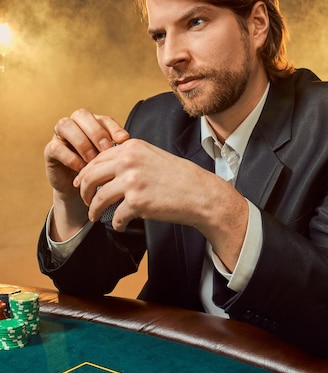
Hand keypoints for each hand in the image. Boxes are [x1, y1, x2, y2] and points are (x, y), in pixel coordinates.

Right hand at [44, 109, 128, 239]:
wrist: (86, 195)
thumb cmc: (106, 176)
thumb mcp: (117, 164)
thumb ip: (123, 153)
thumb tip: (141, 150)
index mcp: (95, 125)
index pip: (103, 118)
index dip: (112, 128)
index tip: (124, 141)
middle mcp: (76, 126)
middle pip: (81, 115)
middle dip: (95, 132)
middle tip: (107, 149)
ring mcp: (61, 136)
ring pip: (65, 125)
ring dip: (81, 142)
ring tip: (93, 160)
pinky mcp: (51, 151)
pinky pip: (56, 147)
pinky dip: (70, 157)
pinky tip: (82, 169)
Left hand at [74, 139, 248, 270]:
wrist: (200, 194)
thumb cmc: (180, 177)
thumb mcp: (152, 156)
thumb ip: (130, 158)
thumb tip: (105, 170)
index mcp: (132, 147)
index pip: (97, 158)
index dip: (85, 174)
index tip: (81, 184)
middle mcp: (129, 161)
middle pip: (91, 176)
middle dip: (83, 191)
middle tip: (85, 201)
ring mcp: (132, 181)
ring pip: (98, 198)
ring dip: (93, 210)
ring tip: (94, 216)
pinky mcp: (137, 202)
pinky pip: (116, 217)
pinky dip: (116, 224)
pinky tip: (121, 226)